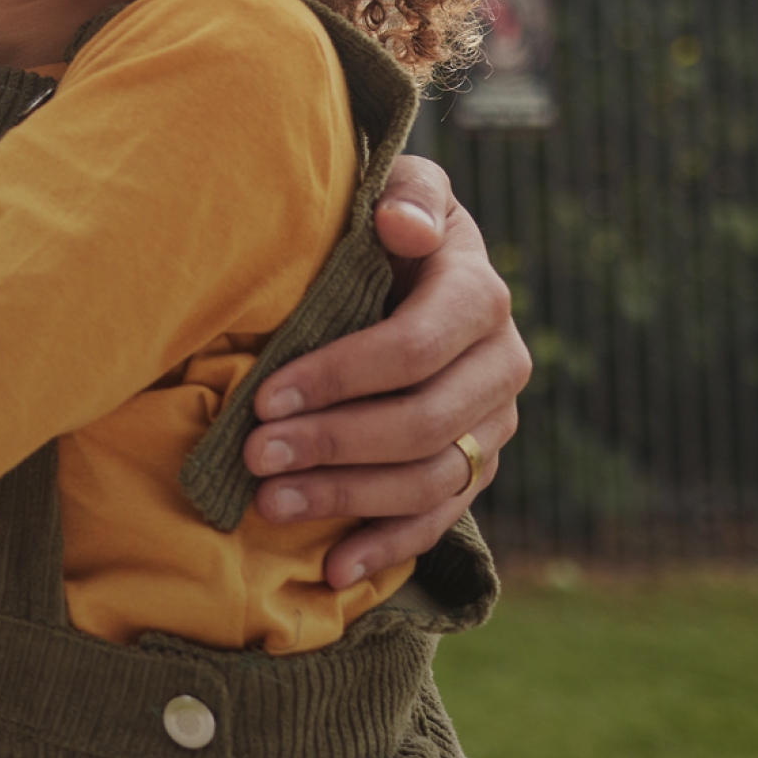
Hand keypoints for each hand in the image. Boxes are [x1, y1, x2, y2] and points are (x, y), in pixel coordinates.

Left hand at [242, 154, 529, 586]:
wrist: (412, 266)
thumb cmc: (384, 224)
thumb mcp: (398, 190)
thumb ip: (407, 197)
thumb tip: (400, 226)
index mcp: (479, 296)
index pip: (414, 348)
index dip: (340, 376)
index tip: (266, 396)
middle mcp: (501, 365)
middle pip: (421, 423)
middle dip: (332, 443)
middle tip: (255, 457)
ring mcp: (492, 424)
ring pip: (429, 478)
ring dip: (347, 498)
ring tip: (270, 503)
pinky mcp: (474, 466)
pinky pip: (441, 519)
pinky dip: (387, 547)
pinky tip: (332, 568)